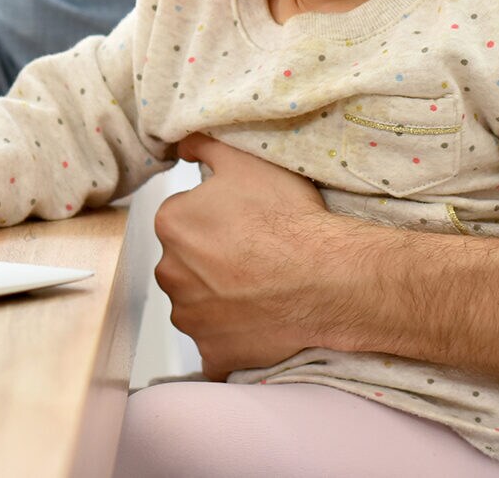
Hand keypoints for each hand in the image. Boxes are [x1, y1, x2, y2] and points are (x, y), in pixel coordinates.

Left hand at [153, 135, 339, 379]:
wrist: (328, 277)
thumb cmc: (289, 220)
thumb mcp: (245, 162)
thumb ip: (203, 145)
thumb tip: (181, 145)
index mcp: (172, 224)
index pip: (184, 221)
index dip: (216, 221)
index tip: (244, 225)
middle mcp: (170, 272)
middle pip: (186, 265)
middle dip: (211, 263)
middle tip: (254, 258)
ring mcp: (190, 318)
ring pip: (197, 306)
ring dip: (220, 301)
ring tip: (261, 290)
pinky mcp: (213, 353)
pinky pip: (215, 349)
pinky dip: (230, 341)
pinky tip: (258, 325)